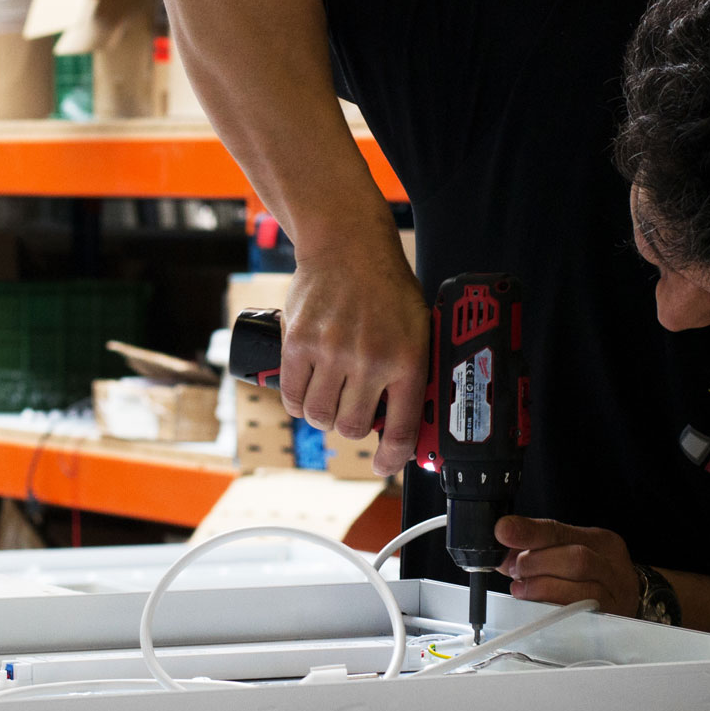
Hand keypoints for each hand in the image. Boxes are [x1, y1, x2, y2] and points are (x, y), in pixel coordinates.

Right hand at [278, 237, 428, 476]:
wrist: (349, 245)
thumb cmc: (387, 287)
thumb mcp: (417, 327)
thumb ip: (411, 370)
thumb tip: (408, 419)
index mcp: (407, 359)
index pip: (400, 429)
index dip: (391, 458)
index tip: (384, 465)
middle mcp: (370, 360)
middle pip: (351, 428)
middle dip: (352, 428)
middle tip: (353, 412)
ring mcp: (331, 352)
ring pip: (319, 416)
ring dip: (323, 416)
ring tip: (329, 399)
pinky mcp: (298, 343)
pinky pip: (292, 396)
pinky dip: (298, 402)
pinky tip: (307, 392)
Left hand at [496, 516, 642, 617]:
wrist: (630, 599)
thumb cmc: (593, 574)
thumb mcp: (569, 551)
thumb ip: (537, 548)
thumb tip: (502, 552)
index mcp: (600, 541)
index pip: (561, 531)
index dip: (530, 532)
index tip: (503, 531)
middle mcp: (612, 565)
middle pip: (576, 559)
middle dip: (536, 564)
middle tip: (515, 570)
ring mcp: (615, 595)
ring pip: (581, 591)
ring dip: (542, 589)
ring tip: (522, 588)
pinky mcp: (610, 620)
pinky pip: (581, 617)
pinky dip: (553, 609)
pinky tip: (538, 606)